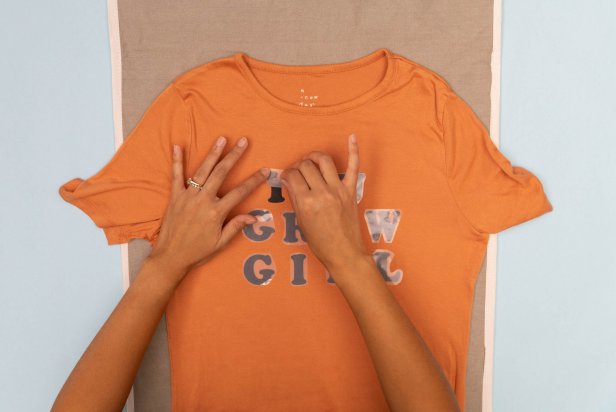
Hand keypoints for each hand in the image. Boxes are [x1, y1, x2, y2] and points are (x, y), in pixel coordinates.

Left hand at [149, 135, 269, 281]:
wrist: (171, 257)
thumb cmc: (197, 252)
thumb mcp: (220, 243)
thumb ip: (236, 226)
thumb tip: (255, 217)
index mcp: (216, 212)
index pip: (240, 192)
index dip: (253, 181)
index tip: (265, 170)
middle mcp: (203, 200)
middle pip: (221, 173)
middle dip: (234, 156)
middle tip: (244, 142)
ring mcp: (188, 196)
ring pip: (203, 170)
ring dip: (213, 153)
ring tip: (222, 139)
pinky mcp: (175, 197)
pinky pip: (176, 176)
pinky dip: (176, 161)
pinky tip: (177, 146)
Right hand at [279, 133, 369, 275]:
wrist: (344, 253)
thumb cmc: (320, 242)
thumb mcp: (300, 221)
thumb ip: (295, 199)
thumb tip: (289, 182)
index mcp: (306, 202)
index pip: (292, 176)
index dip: (286, 174)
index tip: (285, 177)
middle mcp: (322, 193)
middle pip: (305, 166)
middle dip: (297, 166)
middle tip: (296, 172)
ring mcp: (338, 190)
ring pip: (324, 161)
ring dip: (314, 156)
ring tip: (310, 159)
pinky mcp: (351, 191)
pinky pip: (354, 167)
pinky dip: (353, 150)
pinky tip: (351, 137)